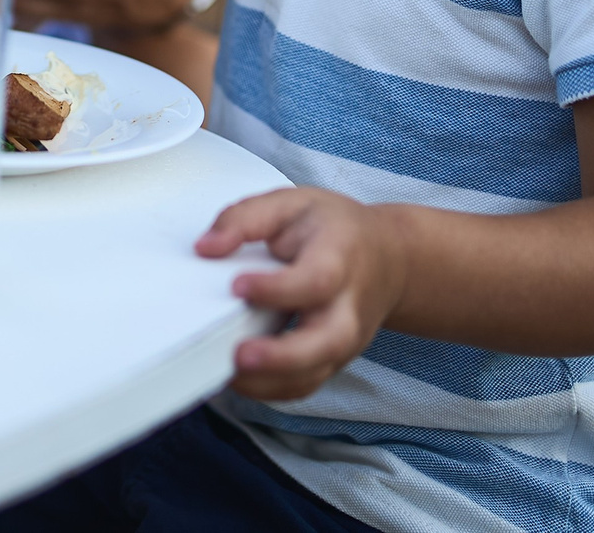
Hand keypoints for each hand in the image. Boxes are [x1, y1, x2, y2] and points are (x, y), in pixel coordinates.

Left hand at [196, 189, 408, 402]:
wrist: (387, 258)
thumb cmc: (336, 230)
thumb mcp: (293, 203)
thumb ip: (247, 218)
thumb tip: (206, 247)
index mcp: (339, 259)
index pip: (316, 281)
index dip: (278, 288)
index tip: (238, 286)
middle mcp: (347, 306)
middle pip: (328, 341)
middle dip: (284, 355)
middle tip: (240, 354)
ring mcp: (343, 339)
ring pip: (315, 373)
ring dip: (271, 381)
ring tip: (230, 372)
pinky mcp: (331, 359)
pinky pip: (304, 385)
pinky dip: (271, 390)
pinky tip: (239, 378)